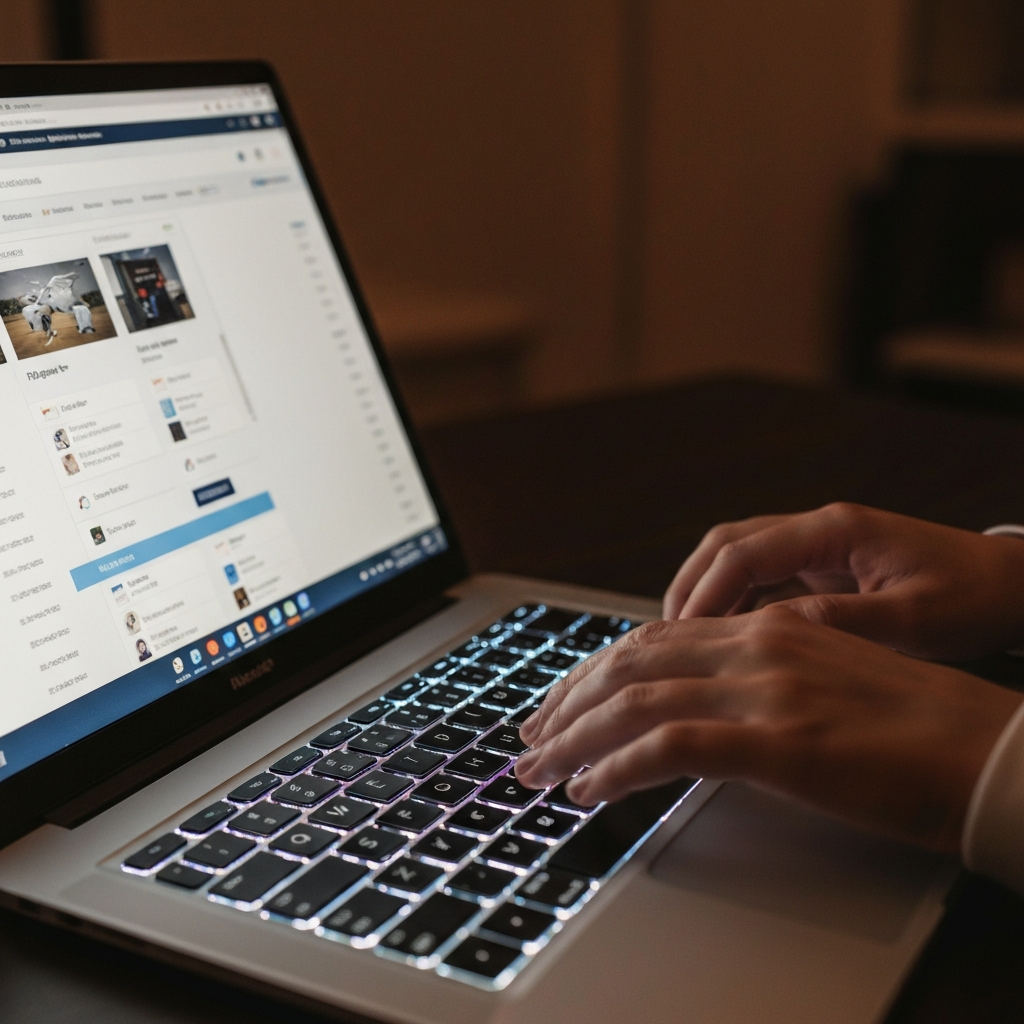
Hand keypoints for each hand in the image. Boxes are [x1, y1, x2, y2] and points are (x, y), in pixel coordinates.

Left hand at [515, 609, 1022, 850]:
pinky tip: (589, 792)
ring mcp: (766, 689)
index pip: (651, 641)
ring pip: (636, 701)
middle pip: (629, 664)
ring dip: (575, 738)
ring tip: (538, 771)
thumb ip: (757, 685)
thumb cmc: (916, 730)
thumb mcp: (823, 685)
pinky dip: (616, 768)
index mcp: (767, 628)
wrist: (991, 751)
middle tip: (529, 740)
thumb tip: (694, 715)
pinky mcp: (780, 740)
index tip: (560, 706)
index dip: (592, 674)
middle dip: (567, 703)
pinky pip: (670, 747)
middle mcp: (756, 645)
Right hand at [662, 503, 1023, 659]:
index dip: (705, 593)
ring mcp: (819, 546)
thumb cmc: (974, 596)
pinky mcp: (823, 567)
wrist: (1012, 585)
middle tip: (668, 635)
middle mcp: (819, 529)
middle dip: (689, 587)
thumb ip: (842, 622)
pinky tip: (726, 639)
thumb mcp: (914, 618)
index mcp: (836, 530)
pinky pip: (760, 577)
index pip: (744, 552)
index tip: (682, 633)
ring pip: (737, 557)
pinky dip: (733, 603)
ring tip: (685, 639)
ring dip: (705, 593)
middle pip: (726, 545)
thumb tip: (774, 633)